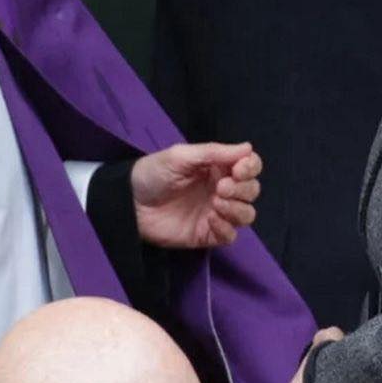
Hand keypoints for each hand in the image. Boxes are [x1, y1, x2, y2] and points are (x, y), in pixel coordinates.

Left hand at [130, 141, 260, 247]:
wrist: (130, 202)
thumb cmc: (153, 173)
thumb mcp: (181, 156)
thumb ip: (214, 152)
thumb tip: (248, 147)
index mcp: (217, 167)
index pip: (250, 166)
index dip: (251, 168)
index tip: (238, 170)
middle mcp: (221, 189)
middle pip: (251, 191)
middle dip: (242, 189)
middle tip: (220, 188)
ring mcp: (216, 213)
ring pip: (246, 214)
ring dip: (237, 209)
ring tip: (215, 203)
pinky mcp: (207, 234)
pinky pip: (230, 235)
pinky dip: (226, 228)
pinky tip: (210, 219)